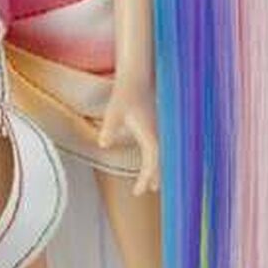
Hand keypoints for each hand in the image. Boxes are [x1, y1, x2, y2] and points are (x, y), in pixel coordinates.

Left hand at [98, 77, 159, 196]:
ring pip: (164, 152)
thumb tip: (103, 143)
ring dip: (160, 165)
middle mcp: (159, 132)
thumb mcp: (114, 112)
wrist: (138, 74)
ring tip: (155, 179)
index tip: (137, 193)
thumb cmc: (125, 93)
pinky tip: (156, 154)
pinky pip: (162, 143)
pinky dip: (160, 154)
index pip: (151, 163)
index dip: (145, 179)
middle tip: (151, 189)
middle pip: (162, 161)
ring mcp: (160, 127)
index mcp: (150, 135)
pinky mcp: (158, 121)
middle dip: (156, 175)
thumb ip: (109, 128)